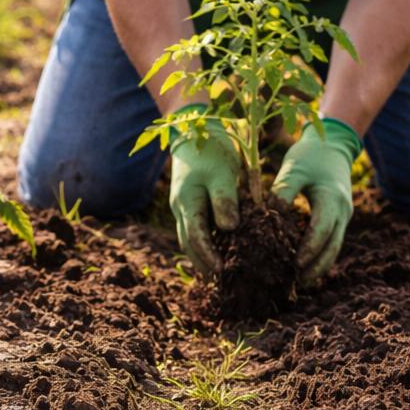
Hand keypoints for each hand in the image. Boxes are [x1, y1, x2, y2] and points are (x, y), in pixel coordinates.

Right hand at [169, 111, 241, 274]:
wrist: (192, 128)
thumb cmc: (210, 149)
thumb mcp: (222, 173)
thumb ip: (225, 200)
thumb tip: (229, 229)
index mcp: (186, 202)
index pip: (196, 238)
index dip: (209, 257)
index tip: (223, 271)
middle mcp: (180, 209)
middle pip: (189, 245)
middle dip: (203, 264)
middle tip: (222, 280)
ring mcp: (183, 207)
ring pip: (190, 239)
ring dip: (203, 256)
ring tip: (221, 272)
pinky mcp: (191, 203)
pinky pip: (196, 229)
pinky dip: (206, 243)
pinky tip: (222, 250)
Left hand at [272, 118, 363, 284]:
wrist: (333, 145)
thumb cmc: (310, 155)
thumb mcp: (294, 168)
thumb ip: (283, 192)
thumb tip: (268, 217)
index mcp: (331, 198)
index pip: (322, 230)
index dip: (309, 249)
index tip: (294, 264)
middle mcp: (342, 210)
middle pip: (333, 246)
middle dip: (317, 266)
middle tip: (299, 282)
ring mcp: (343, 215)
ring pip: (335, 247)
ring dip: (320, 265)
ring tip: (302, 281)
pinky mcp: (338, 217)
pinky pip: (332, 241)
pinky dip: (321, 254)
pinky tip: (306, 266)